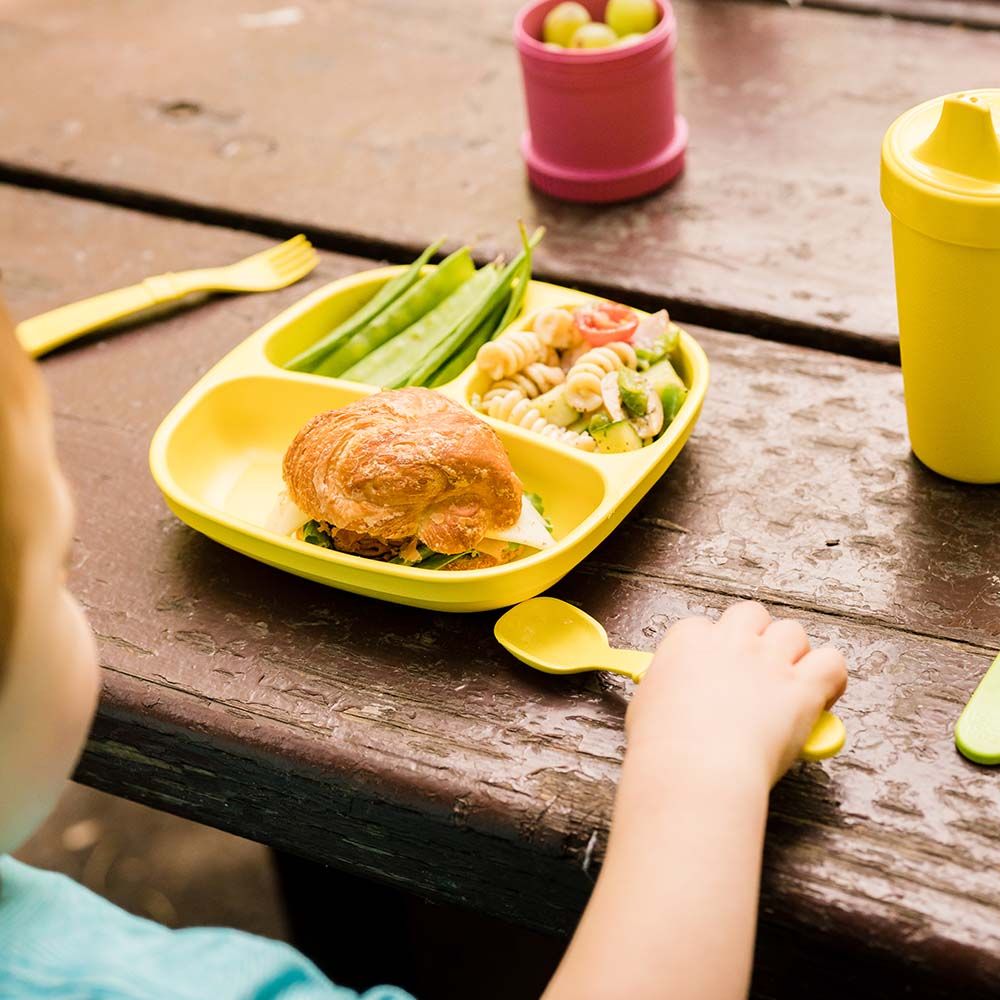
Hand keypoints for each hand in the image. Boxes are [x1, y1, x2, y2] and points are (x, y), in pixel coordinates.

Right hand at [626, 602, 846, 785]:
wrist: (695, 771)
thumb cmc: (663, 748)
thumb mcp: (646, 705)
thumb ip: (664, 688)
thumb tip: (671, 695)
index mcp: (688, 641)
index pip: (704, 627)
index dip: (713, 649)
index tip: (715, 672)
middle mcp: (731, 642)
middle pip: (751, 614)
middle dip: (756, 635)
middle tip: (755, 667)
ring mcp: (768, 662)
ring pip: (793, 631)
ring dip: (793, 653)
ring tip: (789, 682)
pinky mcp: (801, 688)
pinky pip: (832, 662)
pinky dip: (830, 676)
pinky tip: (820, 695)